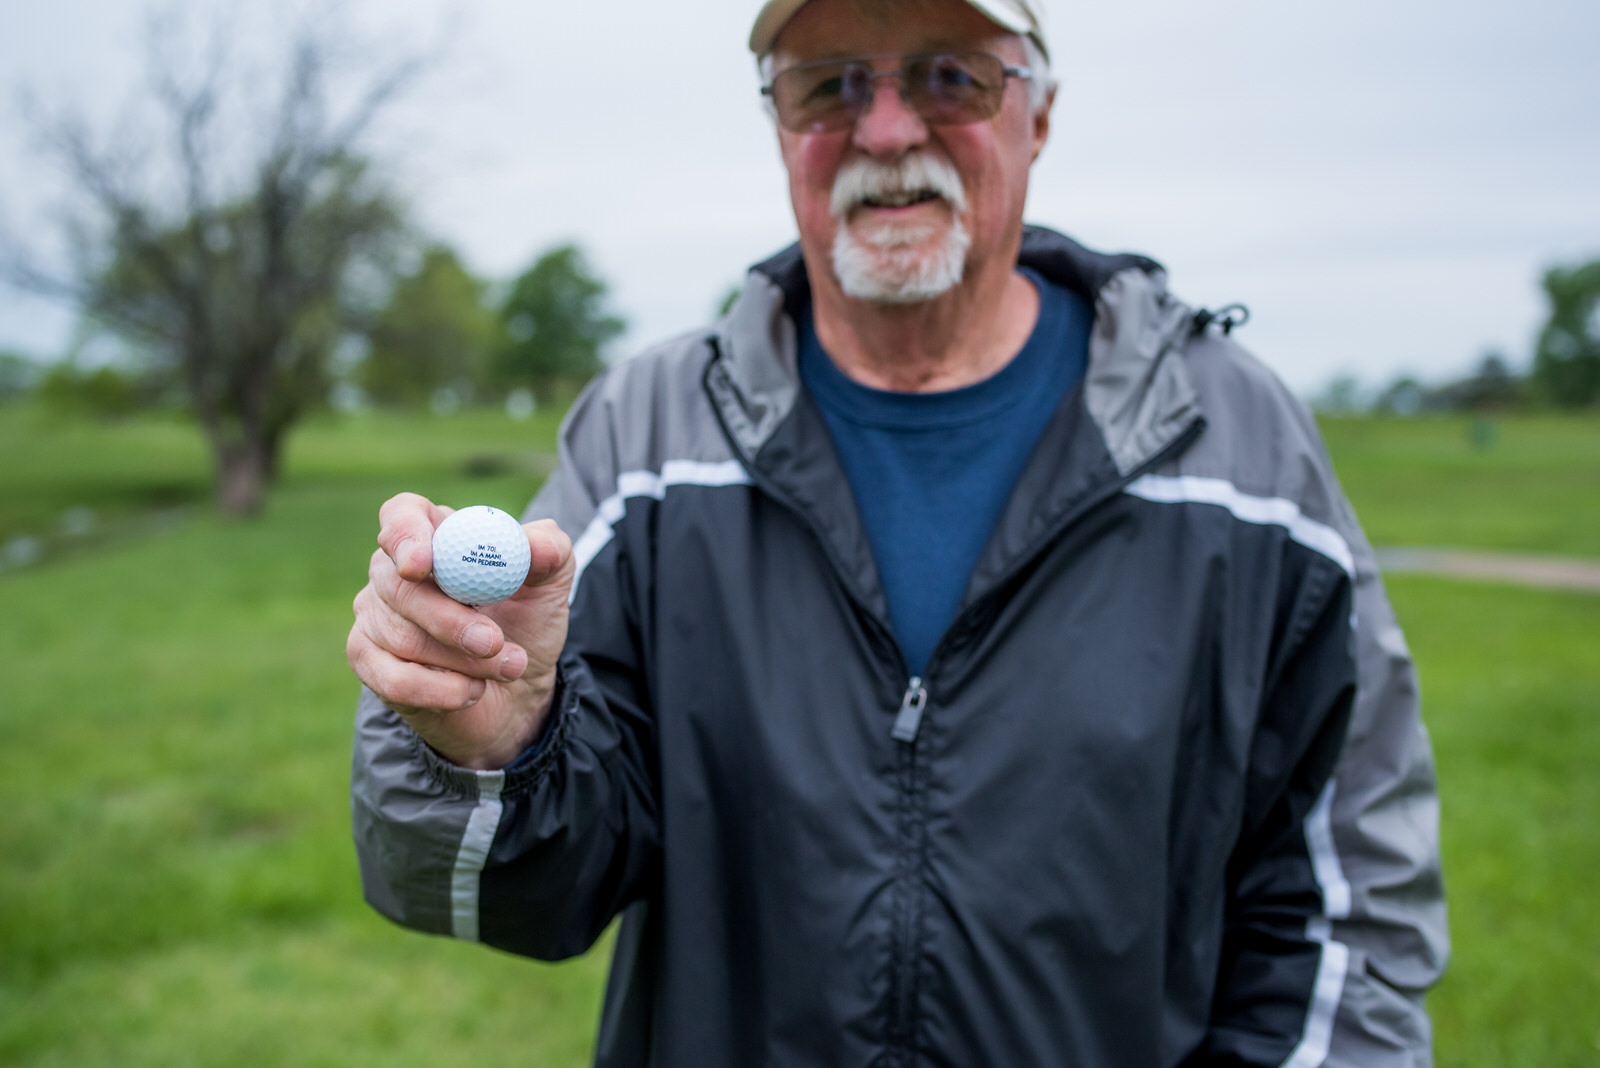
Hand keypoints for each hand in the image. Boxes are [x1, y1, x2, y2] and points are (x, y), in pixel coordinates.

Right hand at [347, 492, 573, 768]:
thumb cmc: (526, 623)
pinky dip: (438, 689)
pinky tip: (473, 691)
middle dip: (449, 619)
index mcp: (435, 537)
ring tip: (510, 667)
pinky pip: (392, 678)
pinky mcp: (369, 662)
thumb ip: (551, 553)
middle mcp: (394, 572)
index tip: (422, 564)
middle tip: (492, 641)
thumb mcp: (550, 585)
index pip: (402, 515)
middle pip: (398, 586)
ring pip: (402, 637)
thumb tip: (538, 545)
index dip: (405, 534)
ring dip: (464, 660)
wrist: (520, 689)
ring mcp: (376, 617)